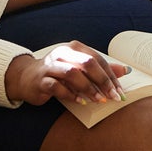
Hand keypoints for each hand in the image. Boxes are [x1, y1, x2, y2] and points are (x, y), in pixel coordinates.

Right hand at [5, 43, 130, 105]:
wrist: (26, 78)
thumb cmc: (58, 73)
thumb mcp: (80, 69)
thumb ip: (100, 70)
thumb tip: (125, 70)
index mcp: (74, 48)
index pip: (97, 59)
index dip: (110, 75)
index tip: (120, 92)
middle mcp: (62, 54)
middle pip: (87, 64)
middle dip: (103, 81)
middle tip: (113, 97)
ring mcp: (50, 66)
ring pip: (72, 74)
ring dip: (88, 88)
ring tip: (98, 100)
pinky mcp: (41, 80)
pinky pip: (57, 87)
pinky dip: (71, 95)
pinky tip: (80, 102)